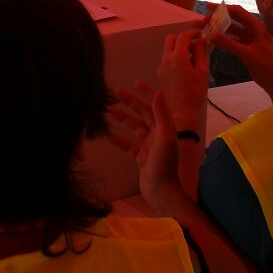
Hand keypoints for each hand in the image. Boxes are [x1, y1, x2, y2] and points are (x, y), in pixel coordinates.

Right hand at [110, 83, 182, 210]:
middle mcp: (157, 134)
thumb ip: (162, 115)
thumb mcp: (164, 137)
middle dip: (130, 102)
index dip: (147, 92)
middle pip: (142, 113)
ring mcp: (149, 145)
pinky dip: (119, 139)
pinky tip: (108, 135)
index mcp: (164, 127)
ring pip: (134, 127)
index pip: (155, 104)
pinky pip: (128, 145)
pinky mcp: (141, 157)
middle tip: (115, 93)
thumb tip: (159, 92)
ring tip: (108, 110)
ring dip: (123, 117)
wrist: (160, 190)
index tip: (135, 83)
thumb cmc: (163, 164)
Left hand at [158, 30, 209, 132]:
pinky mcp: (160, 74)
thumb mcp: (202, 71)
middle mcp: (166, 59)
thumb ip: (201, 53)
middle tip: (195, 45)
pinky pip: (166, 60)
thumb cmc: (195, 92)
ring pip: (168, 49)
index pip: (183, 36)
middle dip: (183, 38)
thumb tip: (201, 40)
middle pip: (171, 39)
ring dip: (178, 48)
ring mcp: (161, 67)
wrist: (182, 112)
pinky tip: (185, 68)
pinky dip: (175, 58)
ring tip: (192, 58)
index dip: (193, 33)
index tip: (201, 35)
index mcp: (178, 56)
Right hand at [202, 3, 272, 98]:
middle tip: (202, 22)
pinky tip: (212, 42)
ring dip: (219, 30)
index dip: (222, 8)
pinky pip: (232, 41)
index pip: (238, 12)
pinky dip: (223, 40)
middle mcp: (253, 30)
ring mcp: (250, 39)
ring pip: (232, 31)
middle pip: (233, 20)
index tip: (207, 7)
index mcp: (257, 27)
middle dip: (217, 19)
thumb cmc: (266, 66)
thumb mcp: (247, 54)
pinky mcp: (247, 49)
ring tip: (204, 31)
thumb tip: (211, 34)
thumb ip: (229, 44)